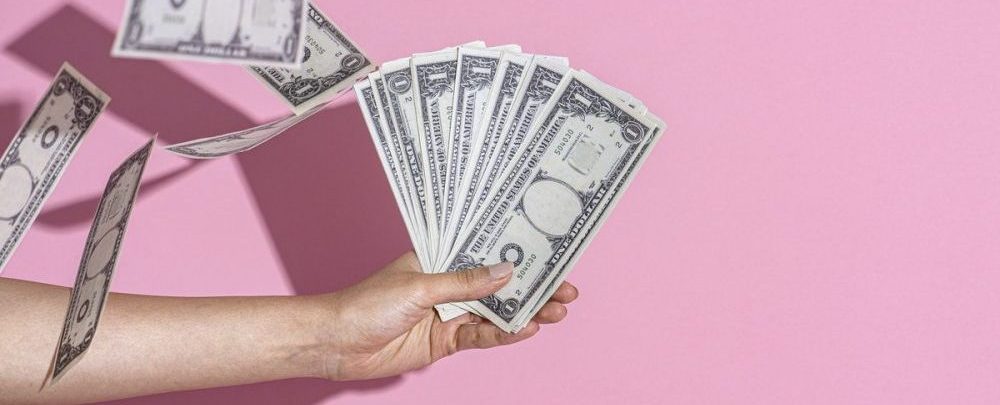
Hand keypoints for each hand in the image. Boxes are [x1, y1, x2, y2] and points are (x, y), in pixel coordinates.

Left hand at [307, 251, 578, 380]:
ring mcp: (448, 313)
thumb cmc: (367, 303)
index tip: (550, 254)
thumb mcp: (419, 286)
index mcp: (440, 258)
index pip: (487, 253)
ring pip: (496, 312)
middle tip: (566, 289)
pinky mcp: (445, 341)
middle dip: (532, 287)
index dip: (518, 254)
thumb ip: (465, 282)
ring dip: (525, 312)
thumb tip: (506, 272)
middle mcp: (448, 284)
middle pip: (499, 285)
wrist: (337, 343)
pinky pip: (481, 336)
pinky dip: (504, 334)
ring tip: (556, 311)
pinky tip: (526, 329)